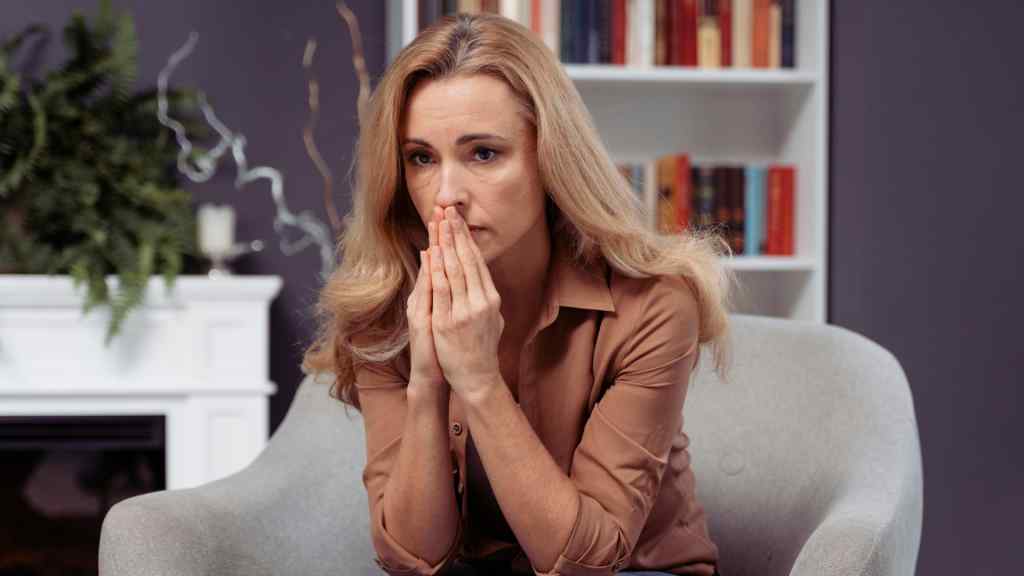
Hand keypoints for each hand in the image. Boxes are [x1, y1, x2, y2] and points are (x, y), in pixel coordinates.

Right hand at [405, 214, 446, 395]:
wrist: (434, 377)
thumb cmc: (444, 349)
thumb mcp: (447, 319)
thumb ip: (446, 297)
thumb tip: (452, 276)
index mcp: (431, 297)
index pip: (439, 262)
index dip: (444, 238)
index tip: (449, 215)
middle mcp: (423, 299)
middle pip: (433, 261)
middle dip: (439, 234)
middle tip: (442, 208)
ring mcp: (420, 308)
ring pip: (429, 272)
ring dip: (434, 246)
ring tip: (436, 223)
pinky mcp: (420, 321)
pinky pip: (427, 293)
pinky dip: (430, 275)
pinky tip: (432, 258)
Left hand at [429, 206, 504, 399]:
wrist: (477, 377)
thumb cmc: (482, 349)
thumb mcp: (493, 320)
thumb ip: (486, 298)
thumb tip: (482, 279)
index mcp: (491, 299)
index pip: (477, 262)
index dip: (467, 239)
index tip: (458, 220)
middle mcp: (480, 301)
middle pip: (467, 260)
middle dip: (457, 233)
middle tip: (448, 210)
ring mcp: (464, 311)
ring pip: (454, 269)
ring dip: (446, 243)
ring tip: (440, 223)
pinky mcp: (448, 322)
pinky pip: (442, 289)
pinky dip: (437, 268)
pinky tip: (433, 252)